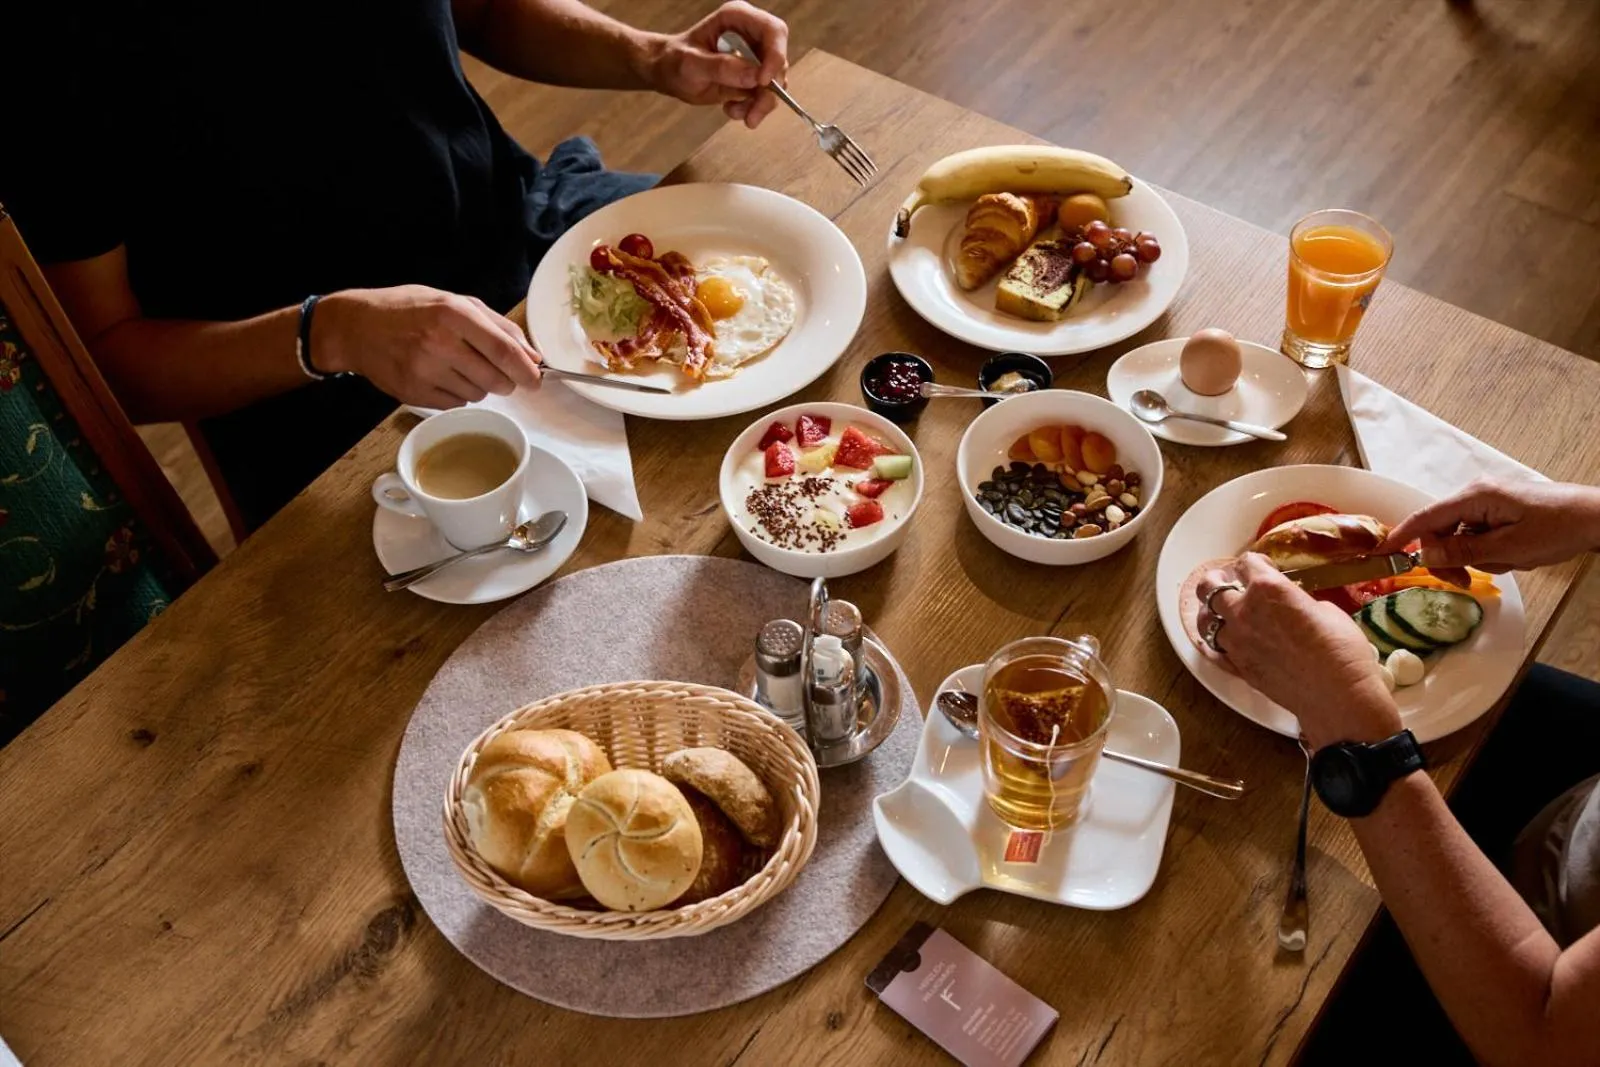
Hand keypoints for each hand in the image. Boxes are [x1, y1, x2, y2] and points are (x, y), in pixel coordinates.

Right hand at [313, 286, 540, 408]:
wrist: (356, 327)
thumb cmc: (409, 310)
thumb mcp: (453, 302)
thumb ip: (497, 326)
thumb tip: (532, 356)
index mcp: (452, 313)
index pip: (502, 349)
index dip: (525, 370)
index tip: (537, 380)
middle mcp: (438, 342)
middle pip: (495, 379)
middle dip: (506, 381)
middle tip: (499, 373)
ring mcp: (424, 370)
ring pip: (478, 394)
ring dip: (479, 385)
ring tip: (457, 365)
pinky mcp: (414, 393)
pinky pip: (456, 404)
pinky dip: (458, 394)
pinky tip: (441, 376)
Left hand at [644, 2, 789, 128]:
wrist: (669, 73)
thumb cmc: (675, 60)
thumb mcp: (692, 64)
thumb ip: (721, 68)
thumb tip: (754, 77)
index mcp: (738, 18)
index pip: (773, 31)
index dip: (776, 55)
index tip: (762, 81)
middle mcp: (751, 34)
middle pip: (778, 60)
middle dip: (769, 90)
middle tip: (753, 113)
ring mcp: (755, 56)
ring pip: (775, 82)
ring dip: (760, 104)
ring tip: (735, 113)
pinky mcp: (753, 76)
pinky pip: (765, 95)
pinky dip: (753, 108)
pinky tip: (731, 109)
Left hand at [1195, 554, 1401, 749]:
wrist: (1337, 695)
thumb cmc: (1342, 649)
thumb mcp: (1326, 610)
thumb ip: (1299, 601)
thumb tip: (1293, 605)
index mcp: (1268, 588)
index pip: (1246, 563)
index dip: (1255, 562)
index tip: (1262, 567)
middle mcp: (1244, 610)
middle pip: (1210, 587)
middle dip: (1216, 580)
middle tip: (1226, 582)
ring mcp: (1236, 640)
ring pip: (1205, 620)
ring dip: (1212, 613)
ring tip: (1221, 613)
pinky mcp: (1237, 665)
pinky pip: (1217, 648)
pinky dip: (1220, 641)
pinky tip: (1230, 641)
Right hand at [1378, 479, 1599, 572]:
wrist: (1595, 517)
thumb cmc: (1557, 528)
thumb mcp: (1508, 548)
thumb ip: (1463, 551)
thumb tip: (1425, 554)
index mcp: (1475, 497)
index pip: (1426, 517)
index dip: (1401, 536)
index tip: (1382, 552)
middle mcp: (1476, 494)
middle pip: (1441, 530)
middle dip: (1449, 557)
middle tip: (1465, 580)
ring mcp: (1487, 502)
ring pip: (1459, 536)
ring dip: (1476, 556)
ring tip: (1509, 561)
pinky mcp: (1498, 510)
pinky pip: (1477, 534)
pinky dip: (1488, 551)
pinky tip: (1513, 555)